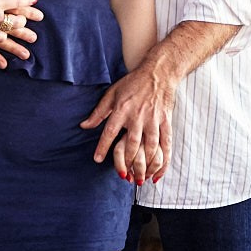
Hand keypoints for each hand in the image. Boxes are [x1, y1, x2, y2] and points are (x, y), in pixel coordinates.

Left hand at [81, 63, 173, 184]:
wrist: (158, 72)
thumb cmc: (133, 83)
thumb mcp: (112, 93)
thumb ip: (98, 112)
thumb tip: (83, 126)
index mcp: (122, 109)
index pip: (110, 131)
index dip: (103, 146)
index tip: (97, 160)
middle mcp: (138, 116)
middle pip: (132, 143)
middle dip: (127, 161)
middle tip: (122, 175)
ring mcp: (154, 119)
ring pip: (150, 146)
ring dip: (145, 164)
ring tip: (139, 178)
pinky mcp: (166, 121)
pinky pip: (166, 144)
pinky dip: (163, 160)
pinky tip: (158, 173)